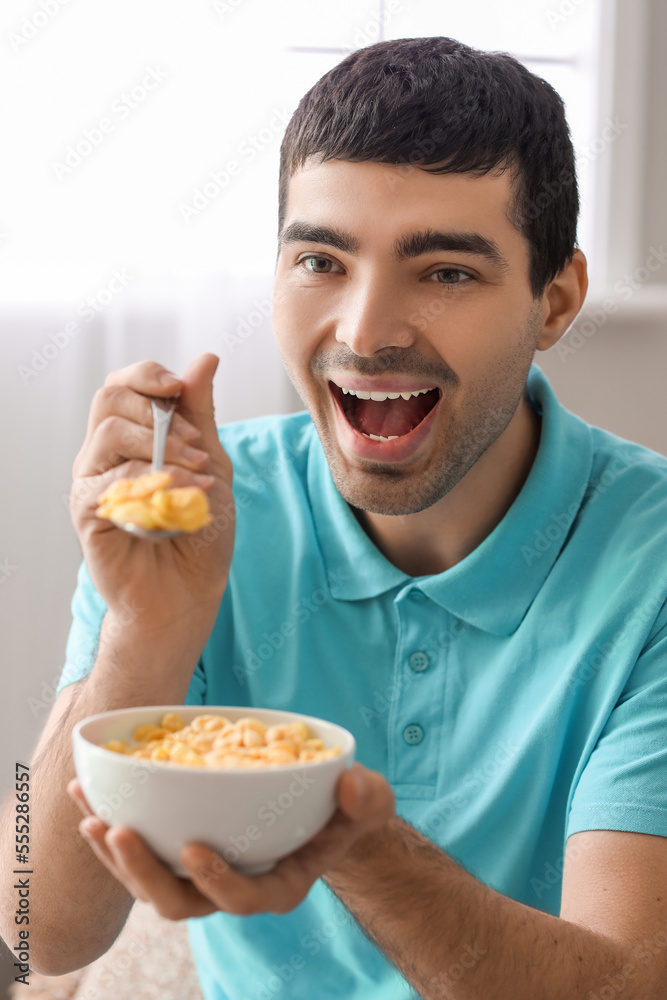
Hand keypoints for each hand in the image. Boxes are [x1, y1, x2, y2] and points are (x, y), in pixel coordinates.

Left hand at [67, 766, 394, 918]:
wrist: (324, 811)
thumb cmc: (348, 810)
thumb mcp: (370, 801)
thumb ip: (366, 799)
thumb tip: (352, 785)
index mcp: (278, 887)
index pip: (242, 898)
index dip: (215, 882)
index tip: (193, 849)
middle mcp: (233, 889)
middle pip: (181, 902)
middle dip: (143, 873)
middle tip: (119, 832)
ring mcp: (203, 875)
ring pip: (149, 883)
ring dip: (114, 855)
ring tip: (91, 816)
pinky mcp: (181, 852)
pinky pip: (141, 850)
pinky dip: (111, 826)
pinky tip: (88, 794)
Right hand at [70, 354, 233, 631]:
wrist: (189, 591)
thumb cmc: (199, 530)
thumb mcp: (211, 464)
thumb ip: (200, 415)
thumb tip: (204, 358)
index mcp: (132, 438)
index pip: (123, 385)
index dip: (148, 376)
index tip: (179, 388)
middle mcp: (104, 455)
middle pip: (110, 398)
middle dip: (159, 413)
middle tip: (198, 449)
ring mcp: (92, 482)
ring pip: (110, 431)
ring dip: (163, 448)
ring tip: (199, 477)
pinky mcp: (89, 513)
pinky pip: (112, 478)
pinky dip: (155, 482)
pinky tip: (185, 499)